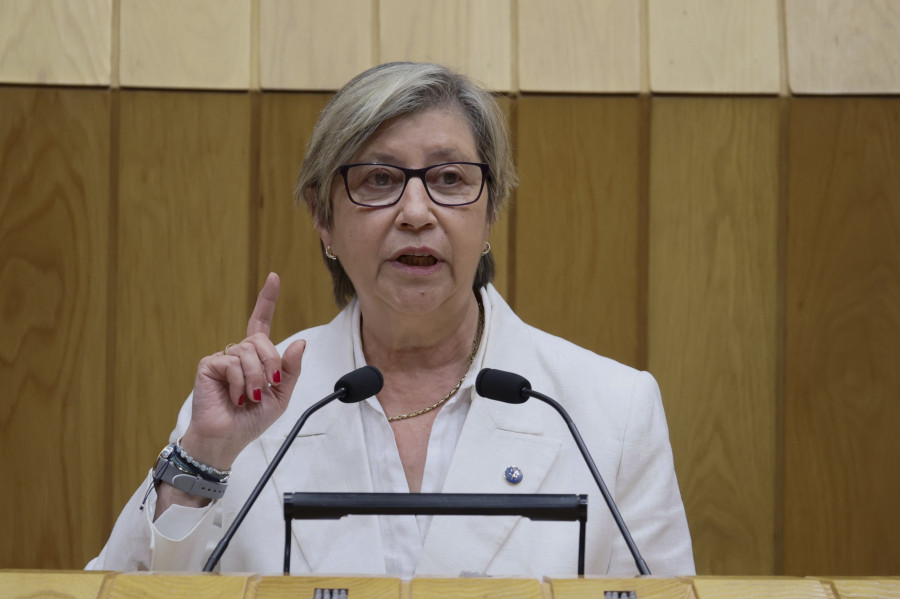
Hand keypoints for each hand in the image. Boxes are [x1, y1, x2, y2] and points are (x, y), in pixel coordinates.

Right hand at [181, 272, 305, 468]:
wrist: (228, 439)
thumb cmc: (252, 420)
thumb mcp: (280, 396)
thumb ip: (290, 370)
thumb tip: (299, 343)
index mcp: (256, 357)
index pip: (261, 322)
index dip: (267, 299)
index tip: (274, 277)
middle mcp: (239, 353)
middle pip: (261, 340)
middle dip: (270, 365)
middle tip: (265, 389)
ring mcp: (222, 358)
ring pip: (247, 352)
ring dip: (254, 379)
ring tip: (248, 397)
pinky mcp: (208, 366)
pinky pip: (231, 363)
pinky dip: (239, 383)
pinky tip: (234, 397)